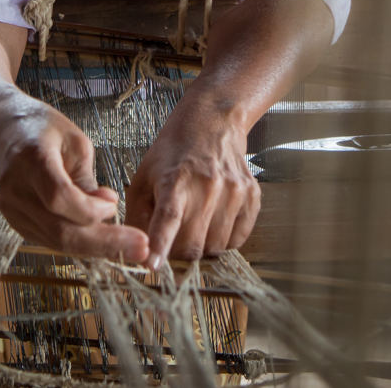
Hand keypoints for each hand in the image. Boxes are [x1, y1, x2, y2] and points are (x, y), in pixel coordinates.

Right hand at [0, 89, 149, 262]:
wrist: (0, 131)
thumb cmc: (41, 129)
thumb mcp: (74, 142)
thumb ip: (87, 180)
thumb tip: (107, 212)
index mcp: (31, 160)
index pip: (58, 197)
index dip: (90, 209)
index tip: (114, 203)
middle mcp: (15, 190)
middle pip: (59, 231)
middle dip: (105, 243)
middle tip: (141, 248)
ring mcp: (12, 210)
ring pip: (57, 242)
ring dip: (96, 248)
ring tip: (130, 247)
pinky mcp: (16, 222)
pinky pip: (51, 240)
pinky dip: (80, 243)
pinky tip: (104, 240)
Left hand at [124, 88, 259, 270]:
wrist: (212, 124)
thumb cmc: (173, 152)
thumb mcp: (145, 175)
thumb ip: (139, 214)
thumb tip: (138, 249)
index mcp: (176, 179)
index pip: (168, 217)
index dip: (161, 245)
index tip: (153, 267)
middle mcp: (207, 186)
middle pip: (193, 244)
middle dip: (178, 254)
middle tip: (171, 243)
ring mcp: (233, 191)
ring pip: (215, 247)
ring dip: (201, 248)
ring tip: (192, 226)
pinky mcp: (252, 197)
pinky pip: (237, 239)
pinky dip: (222, 240)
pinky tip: (212, 221)